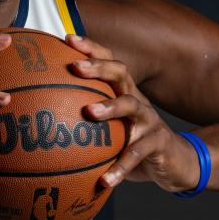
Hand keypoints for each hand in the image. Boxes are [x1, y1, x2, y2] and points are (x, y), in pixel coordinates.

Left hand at [66, 35, 199, 192]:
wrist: (176, 163)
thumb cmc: (133, 142)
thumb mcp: (112, 128)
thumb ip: (85, 121)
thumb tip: (43, 121)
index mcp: (123, 92)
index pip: (108, 62)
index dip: (91, 48)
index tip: (67, 39)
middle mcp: (137, 100)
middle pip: (121, 74)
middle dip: (99, 67)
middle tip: (76, 67)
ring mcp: (149, 121)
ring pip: (131, 106)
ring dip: (110, 107)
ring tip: (89, 112)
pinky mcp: (157, 144)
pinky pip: (136, 154)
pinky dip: (120, 168)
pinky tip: (104, 180)